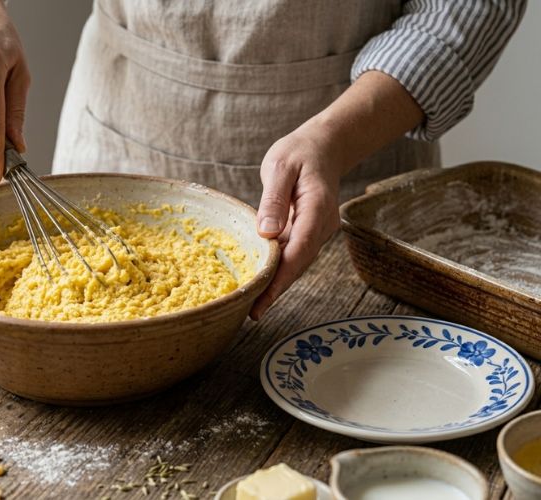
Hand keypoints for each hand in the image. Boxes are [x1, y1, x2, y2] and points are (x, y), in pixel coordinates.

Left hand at [249, 123, 342, 319]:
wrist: (324, 148)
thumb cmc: (299, 153)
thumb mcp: (281, 166)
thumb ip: (274, 199)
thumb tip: (266, 233)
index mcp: (317, 207)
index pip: (299, 248)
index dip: (282, 276)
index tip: (265, 297)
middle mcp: (321, 225)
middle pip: (298, 264)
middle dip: (277, 289)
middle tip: (253, 312)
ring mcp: (316, 232)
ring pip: (295, 263)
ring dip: (276, 284)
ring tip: (252, 306)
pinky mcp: (307, 233)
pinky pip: (292, 255)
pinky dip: (276, 270)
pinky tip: (258, 284)